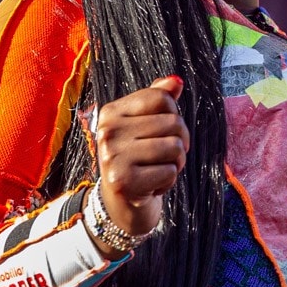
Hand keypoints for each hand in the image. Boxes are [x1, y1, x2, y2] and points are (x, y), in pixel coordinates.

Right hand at [85, 75, 188, 248]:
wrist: (121, 206)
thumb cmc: (137, 161)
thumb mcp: (144, 127)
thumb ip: (158, 101)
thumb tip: (176, 81)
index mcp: (111, 113)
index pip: (161, 97)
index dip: (173, 115)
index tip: (161, 133)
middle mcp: (107, 131)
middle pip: (173, 122)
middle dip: (179, 143)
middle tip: (161, 159)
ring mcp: (113, 156)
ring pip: (175, 147)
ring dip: (176, 164)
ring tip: (156, 171)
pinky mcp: (123, 181)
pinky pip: (170, 172)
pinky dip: (168, 182)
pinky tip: (150, 187)